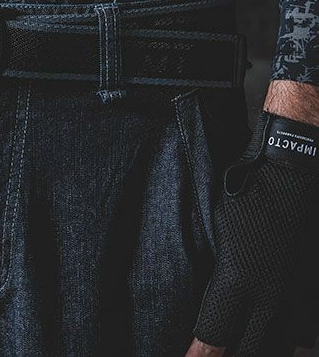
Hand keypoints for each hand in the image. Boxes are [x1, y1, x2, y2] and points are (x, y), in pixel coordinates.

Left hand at [185, 110, 318, 356]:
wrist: (297, 170)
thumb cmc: (249, 194)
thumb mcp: (221, 230)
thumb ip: (221, 276)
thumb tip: (216, 303)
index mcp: (240, 280)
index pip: (215, 333)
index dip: (201, 356)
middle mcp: (273, 296)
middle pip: (251, 350)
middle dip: (229, 356)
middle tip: (211, 356)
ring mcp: (301, 295)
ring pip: (283, 344)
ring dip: (262, 347)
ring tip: (244, 344)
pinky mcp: (315, 288)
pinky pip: (307, 329)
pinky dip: (292, 336)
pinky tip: (282, 335)